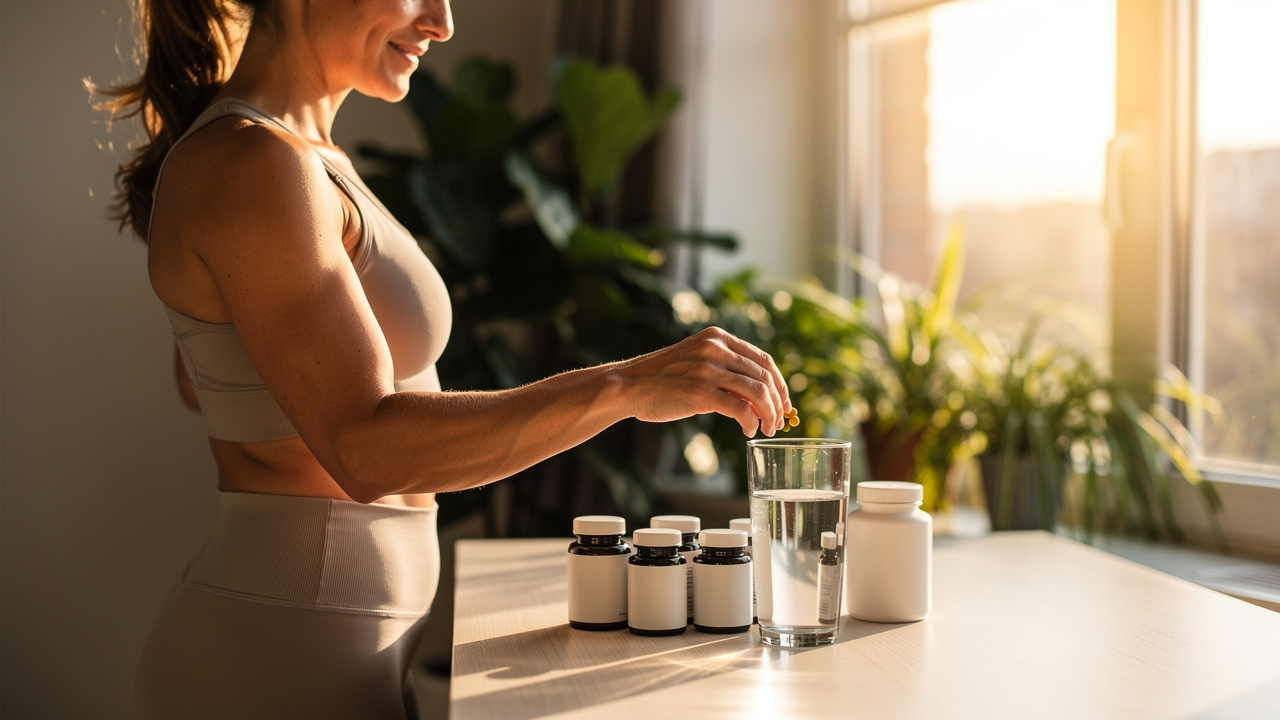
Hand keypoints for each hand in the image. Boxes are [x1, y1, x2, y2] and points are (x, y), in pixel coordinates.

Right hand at [617, 327, 790, 436]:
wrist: (628, 385)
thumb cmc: (663, 380)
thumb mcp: (697, 364)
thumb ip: (726, 374)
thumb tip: (761, 401)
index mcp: (717, 338)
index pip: (763, 359)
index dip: (780, 383)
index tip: (784, 402)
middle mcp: (715, 348)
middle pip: (765, 376)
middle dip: (778, 403)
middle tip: (778, 422)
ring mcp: (708, 368)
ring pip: (758, 392)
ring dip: (769, 415)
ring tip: (767, 428)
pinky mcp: (700, 391)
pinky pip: (740, 409)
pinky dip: (750, 422)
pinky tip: (747, 430)